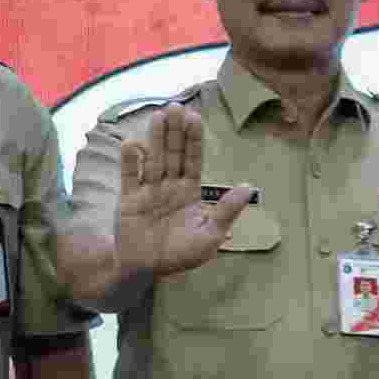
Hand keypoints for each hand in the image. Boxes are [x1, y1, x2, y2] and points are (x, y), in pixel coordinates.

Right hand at [112, 103, 256, 279]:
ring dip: (156, 138)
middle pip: (173, 154)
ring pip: (153, 159)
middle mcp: (169, 186)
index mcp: (190, 192)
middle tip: (176, 107)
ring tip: (159, 116)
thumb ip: (227, 210)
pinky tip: (132, 144)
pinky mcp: (129, 199)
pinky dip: (130, 162)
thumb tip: (249, 187)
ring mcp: (148, 190)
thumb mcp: (211, 236)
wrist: (147, 270)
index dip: (194, 140)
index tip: (195, 118)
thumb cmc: (181, 254)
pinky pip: (129, 177)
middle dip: (175, 132)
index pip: (194, 161)